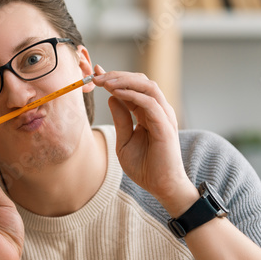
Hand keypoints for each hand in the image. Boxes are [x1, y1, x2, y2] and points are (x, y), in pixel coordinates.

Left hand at [92, 66, 197, 213]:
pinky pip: (149, 102)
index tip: (95, 73)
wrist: (161, 186)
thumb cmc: (145, 167)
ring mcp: (164, 116)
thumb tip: (111, 98)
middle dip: (117, 75)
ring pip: (147, 86)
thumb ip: (121, 119)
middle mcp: (158, 110)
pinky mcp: (165, 125)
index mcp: (148, 113)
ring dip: (125, 80)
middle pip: (141, 81)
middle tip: (97, 75)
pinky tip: (116, 93)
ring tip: (105, 82)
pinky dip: (132, 95)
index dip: (115, 78)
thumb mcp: (124, 141)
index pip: (132, 88)